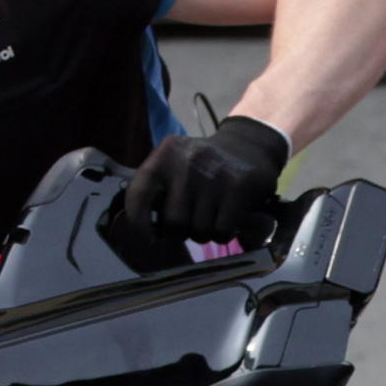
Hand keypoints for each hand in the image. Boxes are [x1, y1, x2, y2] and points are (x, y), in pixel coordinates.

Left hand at [117, 112, 289, 250]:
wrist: (248, 146)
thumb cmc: (204, 163)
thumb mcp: (175, 163)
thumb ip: (158, 188)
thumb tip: (147, 228)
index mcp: (163, 157)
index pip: (139, 194)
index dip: (138, 222)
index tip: (147, 238)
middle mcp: (186, 165)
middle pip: (174, 223)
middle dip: (180, 233)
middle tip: (188, 226)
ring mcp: (213, 177)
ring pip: (200, 231)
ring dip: (204, 234)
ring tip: (209, 220)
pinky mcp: (238, 189)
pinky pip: (222, 231)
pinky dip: (223, 235)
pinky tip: (225, 222)